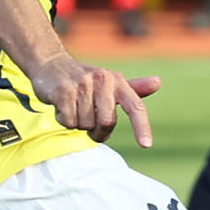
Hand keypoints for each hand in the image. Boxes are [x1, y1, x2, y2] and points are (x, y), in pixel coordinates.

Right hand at [31, 53, 160, 144]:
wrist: (51, 64)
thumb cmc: (86, 80)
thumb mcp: (111, 82)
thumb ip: (134, 88)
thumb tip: (158, 82)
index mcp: (117, 81)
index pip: (135, 106)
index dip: (142, 127)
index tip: (146, 145)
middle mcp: (102, 80)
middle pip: (107, 122)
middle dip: (99, 132)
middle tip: (92, 127)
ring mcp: (82, 85)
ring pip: (86, 124)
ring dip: (79, 124)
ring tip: (75, 108)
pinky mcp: (63, 91)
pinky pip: (69, 121)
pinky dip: (65, 120)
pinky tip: (63, 107)